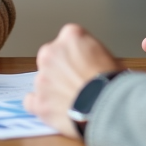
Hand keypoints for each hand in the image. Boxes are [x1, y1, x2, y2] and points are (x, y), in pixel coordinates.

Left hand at [24, 24, 120, 139]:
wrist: (109, 108)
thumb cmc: (113, 82)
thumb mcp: (109, 54)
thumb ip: (90, 52)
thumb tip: (89, 63)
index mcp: (71, 36)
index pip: (69, 39)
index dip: (78, 54)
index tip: (84, 63)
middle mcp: (51, 53)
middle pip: (51, 57)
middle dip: (61, 69)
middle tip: (77, 81)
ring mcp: (42, 78)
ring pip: (43, 80)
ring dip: (53, 88)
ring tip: (73, 100)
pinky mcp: (38, 101)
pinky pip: (31, 101)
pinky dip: (40, 104)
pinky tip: (54, 109)